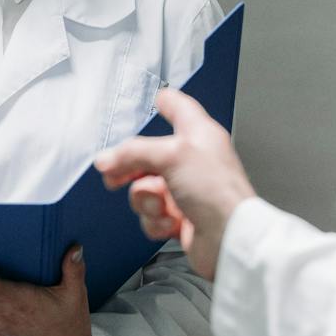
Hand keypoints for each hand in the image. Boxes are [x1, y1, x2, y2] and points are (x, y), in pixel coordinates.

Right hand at [96, 89, 254, 279]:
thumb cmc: (217, 191)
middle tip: (113, 174)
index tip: (156, 98)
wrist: (228, 237)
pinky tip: (171, 223)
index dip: (166, 102)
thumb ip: (133, 153)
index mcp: (199, 135)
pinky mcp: (180, 218)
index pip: (180, 109)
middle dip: (130, 168)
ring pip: (144, 190)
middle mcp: (193, 161)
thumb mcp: (171, 156)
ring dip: (147, 200)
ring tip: (161, 205)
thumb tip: (106, 159)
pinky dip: (156, 221)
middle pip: (148, 156)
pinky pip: (152, 216)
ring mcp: (186, 191)